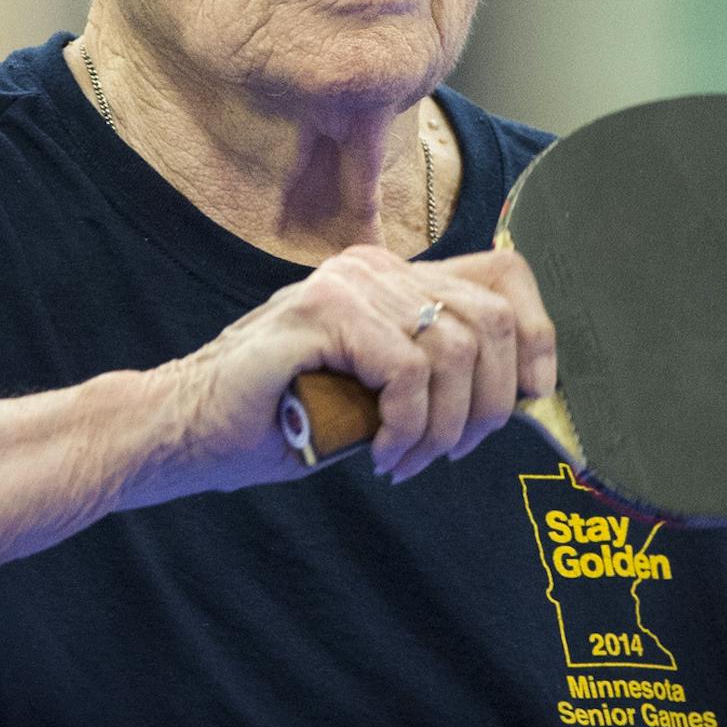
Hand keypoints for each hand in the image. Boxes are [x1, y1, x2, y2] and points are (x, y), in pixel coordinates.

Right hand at [150, 244, 557, 494]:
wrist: (187, 430)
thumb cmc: (280, 418)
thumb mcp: (377, 391)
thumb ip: (432, 371)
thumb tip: (521, 391)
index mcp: (391, 275)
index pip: (502, 276)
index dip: (538, 336)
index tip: (529, 396)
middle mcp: (374, 267)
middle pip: (493, 319)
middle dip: (488, 403)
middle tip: (447, 453)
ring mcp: (347, 283)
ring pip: (454, 350)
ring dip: (441, 428)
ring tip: (404, 460)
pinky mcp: (323, 313)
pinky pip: (408, 372)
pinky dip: (407, 427)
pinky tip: (380, 454)